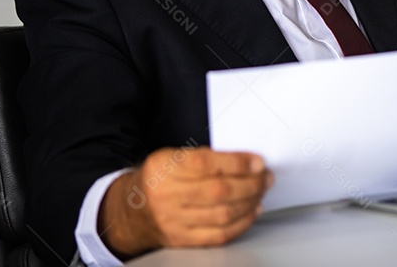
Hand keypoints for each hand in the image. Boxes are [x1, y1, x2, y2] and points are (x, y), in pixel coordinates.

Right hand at [98, 146, 272, 258]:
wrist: (131, 210)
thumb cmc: (158, 179)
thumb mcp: (171, 157)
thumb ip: (203, 157)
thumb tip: (243, 161)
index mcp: (165, 168)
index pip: (206, 164)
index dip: (237, 163)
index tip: (258, 162)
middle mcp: (167, 195)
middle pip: (218, 191)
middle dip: (250, 183)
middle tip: (266, 177)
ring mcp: (174, 221)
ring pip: (222, 214)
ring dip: (250, 202)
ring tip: (261, 192)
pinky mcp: (182, 239)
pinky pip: (218, 235)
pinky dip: (241, 223)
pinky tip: (251, 211)